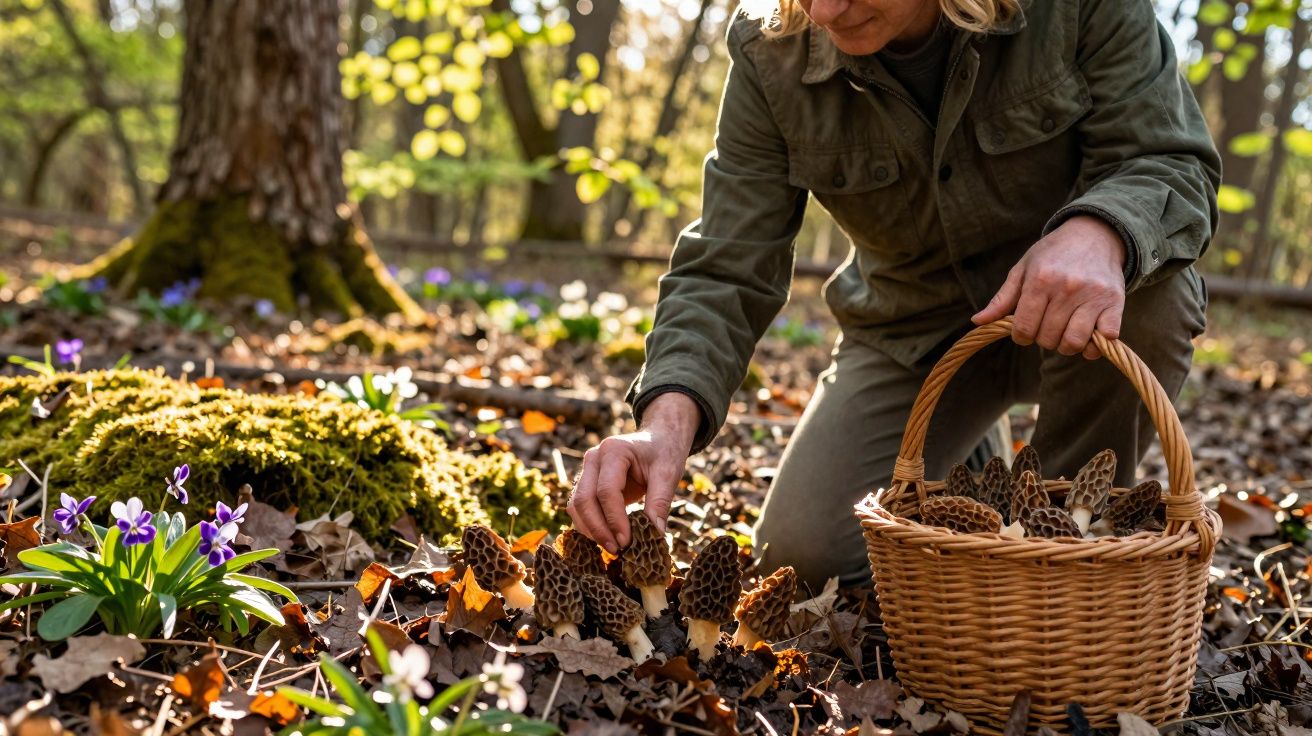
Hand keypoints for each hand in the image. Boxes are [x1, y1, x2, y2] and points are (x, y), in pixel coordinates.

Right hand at [567, 392, 698, 552]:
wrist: (658, 439)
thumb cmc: (664, 452)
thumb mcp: (668, 473)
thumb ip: (660, 502)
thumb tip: (655, 535)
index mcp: (614, 450)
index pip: (606, 491)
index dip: (615, 519)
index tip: (627, 542)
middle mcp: (593, 458)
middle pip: (584, 499)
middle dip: (598, 529)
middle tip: (617, 550)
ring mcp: (587, 470)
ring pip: (576, 505)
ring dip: (590, 530)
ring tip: (612, 548)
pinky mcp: (587, 482)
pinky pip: (580, 507)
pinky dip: (590, 525)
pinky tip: (606, 538)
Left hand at [972, 215, 1127, 359]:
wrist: (1095, 234)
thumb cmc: (1052, 254)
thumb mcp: (1023, 269)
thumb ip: (1002, 299)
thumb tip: (978, 322)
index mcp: (1040, 280)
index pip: (1024, 329)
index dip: (1021, 336)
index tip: (1025, 330)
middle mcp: (1067, 288)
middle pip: (1048, 339)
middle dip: (1043, 339)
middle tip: (1046, 326)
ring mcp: (1093, 295)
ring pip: (1074, 343)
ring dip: (1066, 345)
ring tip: (1064, 332)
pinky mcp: (1114, 301)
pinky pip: (1106, 337)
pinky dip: (1096, 345)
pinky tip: (1088, 335)